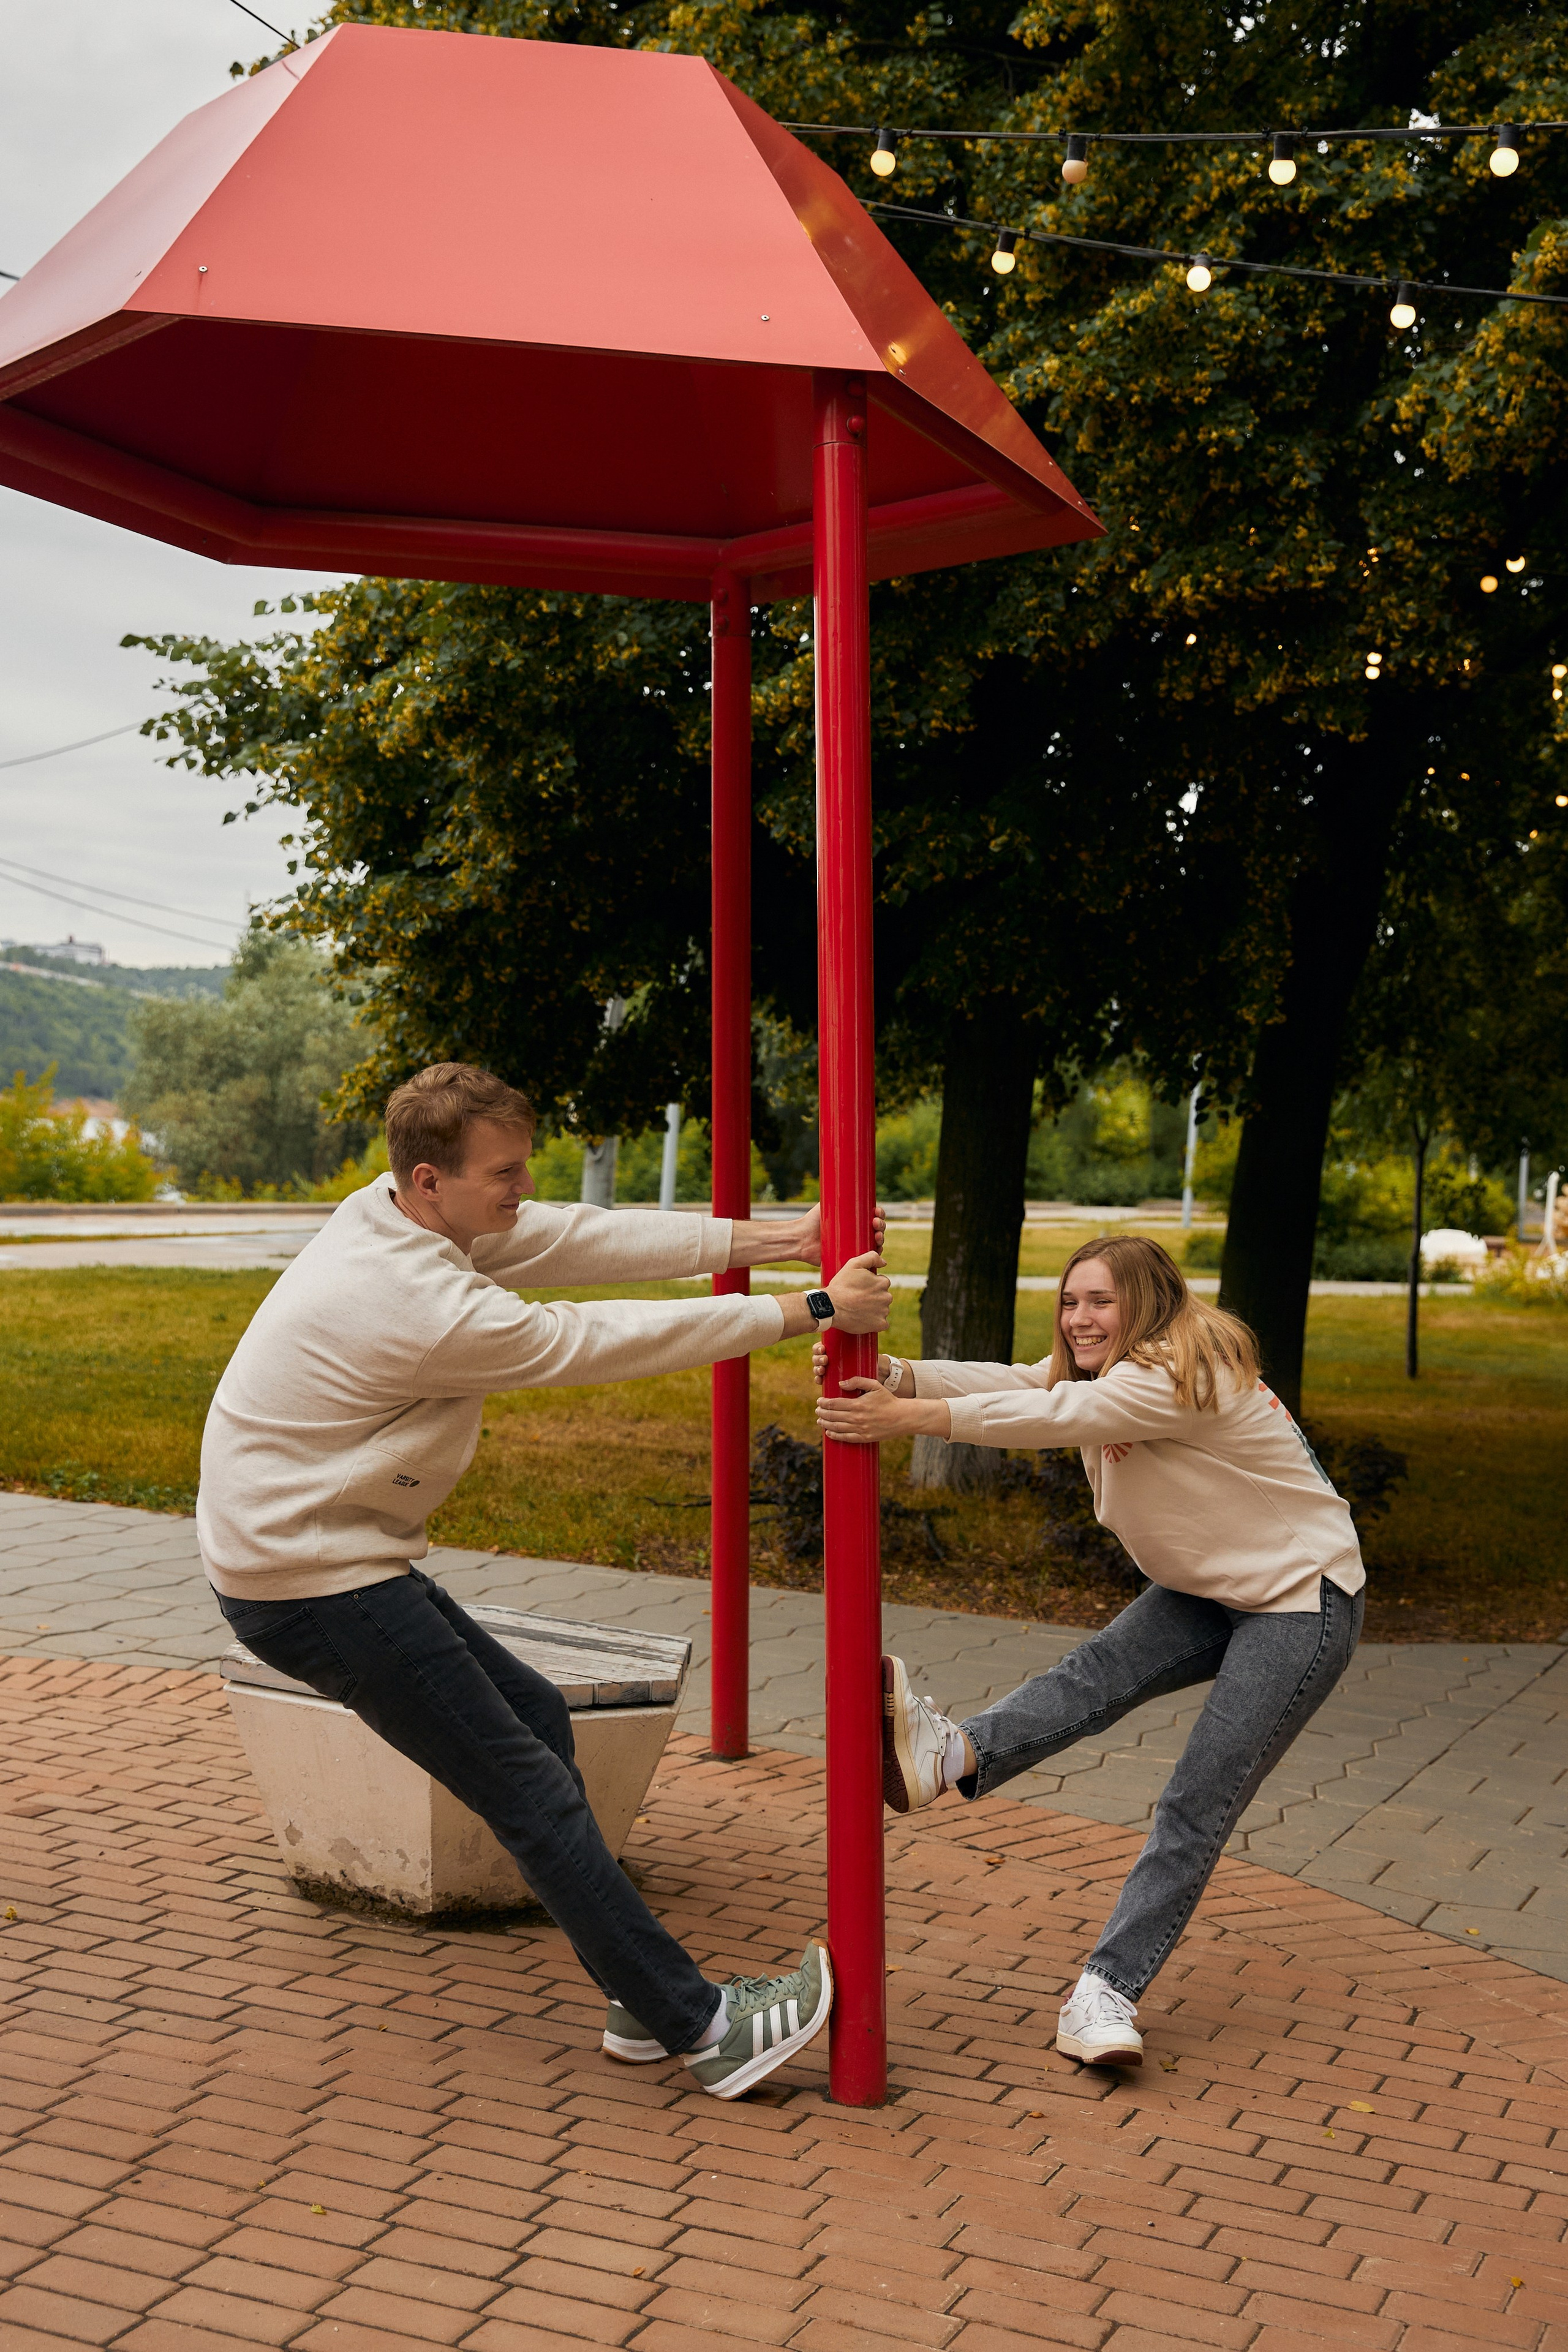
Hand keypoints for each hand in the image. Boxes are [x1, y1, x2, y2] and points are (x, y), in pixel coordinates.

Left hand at [774, 1202, 887, 1267]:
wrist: (801, 1240)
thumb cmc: (811, 1221)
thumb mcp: (825, 1204)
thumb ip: (835, 1193)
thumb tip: (844, 1177)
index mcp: (854, 1220)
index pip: (872, 1216)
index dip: (879, 1214)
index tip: (877, 1212)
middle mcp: (856, 1233)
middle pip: (876, 1230)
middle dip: (881, 1226)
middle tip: (876, 1223)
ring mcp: (854, 1246)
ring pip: (874, 1244)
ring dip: (881, 1240)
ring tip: (877, 1237)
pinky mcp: (850, 1258)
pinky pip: (866, 1258)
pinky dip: (876, 1256)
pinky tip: (879, 1253)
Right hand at [814, 1342, 894, 1387]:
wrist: (876, 1369)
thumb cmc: (868, 1353)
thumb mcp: (864, 1344)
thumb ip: (862, 1335)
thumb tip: (867, 1325)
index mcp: (832, 1347)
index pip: (820, 1346)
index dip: (818, 1348)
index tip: (823, 1349)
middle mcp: (829, 1357)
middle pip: (817, 1357)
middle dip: (818, 1359)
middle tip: (825, 1360)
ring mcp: (831, 1369)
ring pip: (818, 1368)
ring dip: (817, 1369)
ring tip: (823, 1370)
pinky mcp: (834, 1379)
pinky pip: (822, 1380)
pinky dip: (819, 1380)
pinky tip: (820, 1380)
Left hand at [815, 1375, 949, 1444]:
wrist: (902, 1417)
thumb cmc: (888, 1399)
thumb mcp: (875, 1385)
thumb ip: (857, 1381)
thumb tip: (841, 1383)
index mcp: (858, 1404)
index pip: (834, 1404)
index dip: (823, 1403)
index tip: (819, 1401)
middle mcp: (857, 1418)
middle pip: (832, 1416)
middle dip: (822, 1413)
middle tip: (817, 1410)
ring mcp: (860, 1429)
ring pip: (836, 1427)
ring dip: (825, 1424)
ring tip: (820, 1420)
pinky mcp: (864, 1437)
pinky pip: (845, 1438)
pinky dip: (834, 1435)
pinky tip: (828, 1432)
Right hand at [825, 1251, 891, 1332]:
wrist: (831, 1307)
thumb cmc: (841, 1285)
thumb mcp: (853, 1264)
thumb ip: (871, 1257)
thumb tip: (884, 1262)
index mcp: (883, 1282)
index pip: (881, 1283)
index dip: (870, 1285)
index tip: (859, 1289)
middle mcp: (887, 1297)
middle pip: (883, 1296)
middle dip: (873, 1297)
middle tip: (857, 1299)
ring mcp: (884, 1312)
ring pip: (882, 1310)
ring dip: (874, 1310)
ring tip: (858, 1309)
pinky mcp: (880, 1325)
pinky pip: (882, 1323)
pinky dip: (875, 1322)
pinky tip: (863, 1319)